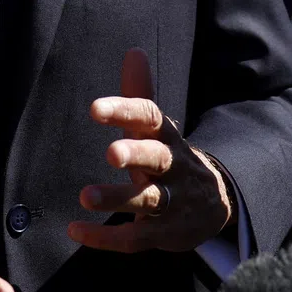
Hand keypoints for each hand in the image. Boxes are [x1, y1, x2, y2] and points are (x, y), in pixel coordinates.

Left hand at [69, 48, 232, 252]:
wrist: (215, 202)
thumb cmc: (169, 156)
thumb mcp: (157, 128)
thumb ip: (139, 94)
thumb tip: (134, 52)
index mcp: (166, 137)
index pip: (150, 118)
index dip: (125, 111)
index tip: (95, 108)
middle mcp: (172, 167)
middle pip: (157, 158)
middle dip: (136, 155)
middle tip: (111, 153)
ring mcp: (171, 202)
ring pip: (148, 201)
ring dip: (118, 199)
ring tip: (85, 196)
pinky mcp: (164, 234)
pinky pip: (136, 238)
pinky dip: (106, 238)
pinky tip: (76, 231)